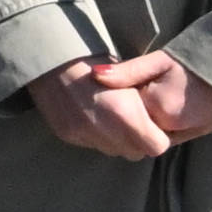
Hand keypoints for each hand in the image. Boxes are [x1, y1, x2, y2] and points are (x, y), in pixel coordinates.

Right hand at [26, 48, 211, 162]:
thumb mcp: (129, 76)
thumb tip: (157, 123)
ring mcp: (84, 136)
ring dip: (118, 140)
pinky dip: (97, 135)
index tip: (155, 123)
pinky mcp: (68, 136)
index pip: (157, 146)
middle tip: (135, 120)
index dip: (159, 136)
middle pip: (136, 153)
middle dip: (139, 141)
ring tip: (113, 118)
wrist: (53, 57)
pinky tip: (93, 115)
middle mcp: (105, 130)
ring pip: (114, 151)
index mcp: (124, 113)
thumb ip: (143, 106)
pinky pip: (92, 144)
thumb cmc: (96, 60)